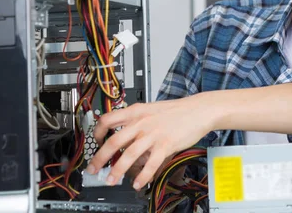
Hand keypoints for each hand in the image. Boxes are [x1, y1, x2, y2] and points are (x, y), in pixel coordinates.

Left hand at [86, 95, 214, 190]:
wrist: (198, 110)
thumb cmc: (176, 110)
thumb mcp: (151, 109)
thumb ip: (136, 120)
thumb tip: (123, 132)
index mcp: (136, 111)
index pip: (108, 120)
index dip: (97, 133)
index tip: (96, 142)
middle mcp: (142, 122)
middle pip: (114, 141)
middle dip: (99, 159)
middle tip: (93, 169)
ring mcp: (154, 134)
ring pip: (129, 155)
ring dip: (117, 171)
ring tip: (111, 180)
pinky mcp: (166, 144)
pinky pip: (150, 164)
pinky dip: (142, 176)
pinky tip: (138, 183)